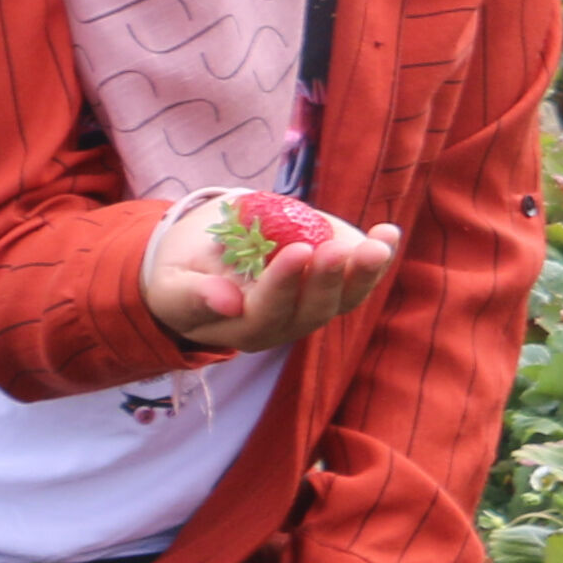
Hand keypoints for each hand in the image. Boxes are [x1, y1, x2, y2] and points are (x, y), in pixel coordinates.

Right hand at [144, 189, 401, 353]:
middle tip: (335, 248)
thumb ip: (194, 296)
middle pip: (313, 311)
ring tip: (378, 245)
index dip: (284, 285)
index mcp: (243, 329)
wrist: (205, 260)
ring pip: (344, 299)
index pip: (267, 314)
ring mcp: (313, 307)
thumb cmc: (182, 274)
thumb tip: (228, 303)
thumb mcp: (174, 285)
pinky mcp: (333, 285)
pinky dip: (377, 257)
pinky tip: (388, 233)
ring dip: (364, 273)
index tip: (297, 251)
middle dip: (328, 279)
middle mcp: (285, 325)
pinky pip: (359, 279)